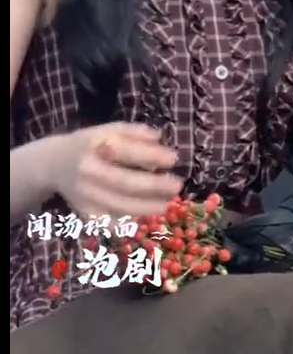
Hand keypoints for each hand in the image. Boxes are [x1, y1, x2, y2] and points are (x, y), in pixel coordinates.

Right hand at [57, 123, 181, 219]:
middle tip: (177, 187)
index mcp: (95, 145)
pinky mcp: (85, 213)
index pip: (126, 152)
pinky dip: (129, 223)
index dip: (151, 156)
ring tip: (166, 204)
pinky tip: (145, 217)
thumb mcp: (110, 130)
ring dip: (147, 208)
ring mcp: (85, 195)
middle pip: (124, 183)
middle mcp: (88, 171)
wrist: (54, 164)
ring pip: (119, 207)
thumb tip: (159, 139)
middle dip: (154, 187)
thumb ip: (134, 132)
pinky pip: (110, 223)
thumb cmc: (91, 144)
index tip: (174, 159)